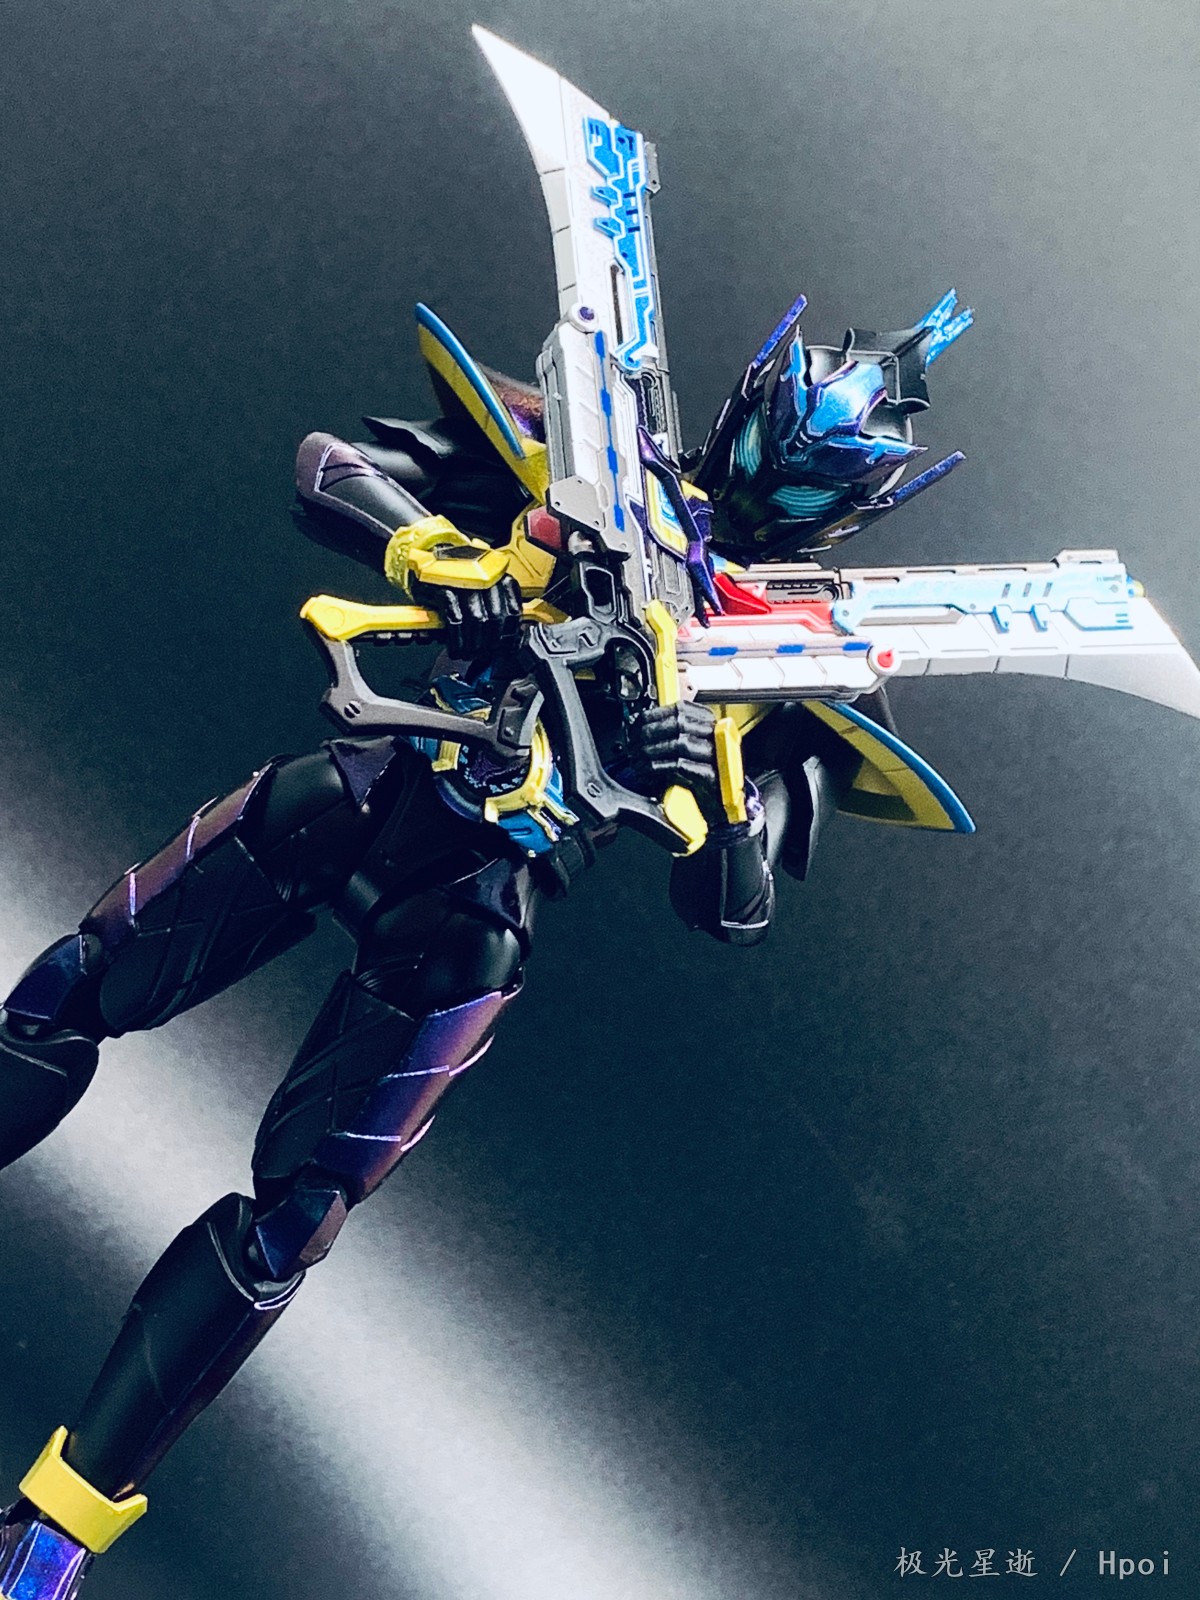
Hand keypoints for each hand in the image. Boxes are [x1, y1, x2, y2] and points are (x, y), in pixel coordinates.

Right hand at [411, 559, 523, 658]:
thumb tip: (510, 640)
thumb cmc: (456, 576)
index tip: (505, 648)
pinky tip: (455, 648)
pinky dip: (456, 638)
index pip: (513, 611)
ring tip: (467, 653)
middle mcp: (485, 575)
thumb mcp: (482, 589)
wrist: (430, 555)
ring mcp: (465, 580)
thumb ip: (498, 608)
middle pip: (495, 618)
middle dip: (489, 643)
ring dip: (472, 643)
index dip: (510, 635)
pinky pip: (454, 618)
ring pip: (476, 619)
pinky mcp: (444, 586)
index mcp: (500, 576)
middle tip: (482, 655)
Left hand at [627, 701, 725, 823]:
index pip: (681, 708)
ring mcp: (718, 755)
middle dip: (650, 731)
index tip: (636, 724)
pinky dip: (658, 767)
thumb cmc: (703, 778)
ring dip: (652, 750)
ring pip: (680, 743)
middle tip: (633, 742)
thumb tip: (641, 725)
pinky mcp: (712, 776)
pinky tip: (646, 771)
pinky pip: (680, 766)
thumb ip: (671, 734)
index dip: (654, 715)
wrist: (722, 807)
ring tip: (637, 758)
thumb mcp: (690, 751)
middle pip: (680, 722)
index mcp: (712, 724)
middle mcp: (718, 736)